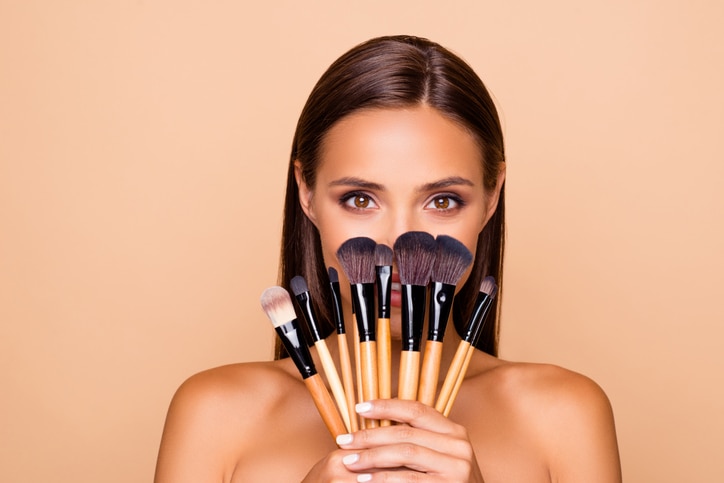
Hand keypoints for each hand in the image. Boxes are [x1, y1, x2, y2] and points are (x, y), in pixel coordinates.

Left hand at [333, 399, 484, 481]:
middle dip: (370, 435)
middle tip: (343, 439)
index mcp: (454, 431)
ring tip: (349, 460)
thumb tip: (373, 423)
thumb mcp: (436, 455)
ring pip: (405, 452)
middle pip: (405, 432)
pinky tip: (364, 479)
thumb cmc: (444, 482)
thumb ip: (415, 439)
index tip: (359, 408)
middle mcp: (458, 445)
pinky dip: (382, 478)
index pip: (416, 409)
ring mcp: (456, 467)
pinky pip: (408, 479)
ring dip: (371, 456)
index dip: (386, 406)